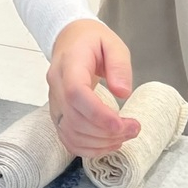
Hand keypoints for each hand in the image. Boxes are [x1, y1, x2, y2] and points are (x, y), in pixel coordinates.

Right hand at [47, 20, 140, 156]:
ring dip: (99, 142)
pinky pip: (67, 138)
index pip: (75, 93)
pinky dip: (87, 148)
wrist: (69, 39)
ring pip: (70, 133)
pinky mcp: (58, 113)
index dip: (98, 114)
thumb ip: (119, 65)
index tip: (120, 124)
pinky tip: (107, 143)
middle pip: (74, 119)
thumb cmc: (92, 40)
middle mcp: (57, 85)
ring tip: (124, 136)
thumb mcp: (113, 43)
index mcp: (70, 64)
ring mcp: (54, 102)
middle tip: (133, 129)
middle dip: (106, 132)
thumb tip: (123, 92)